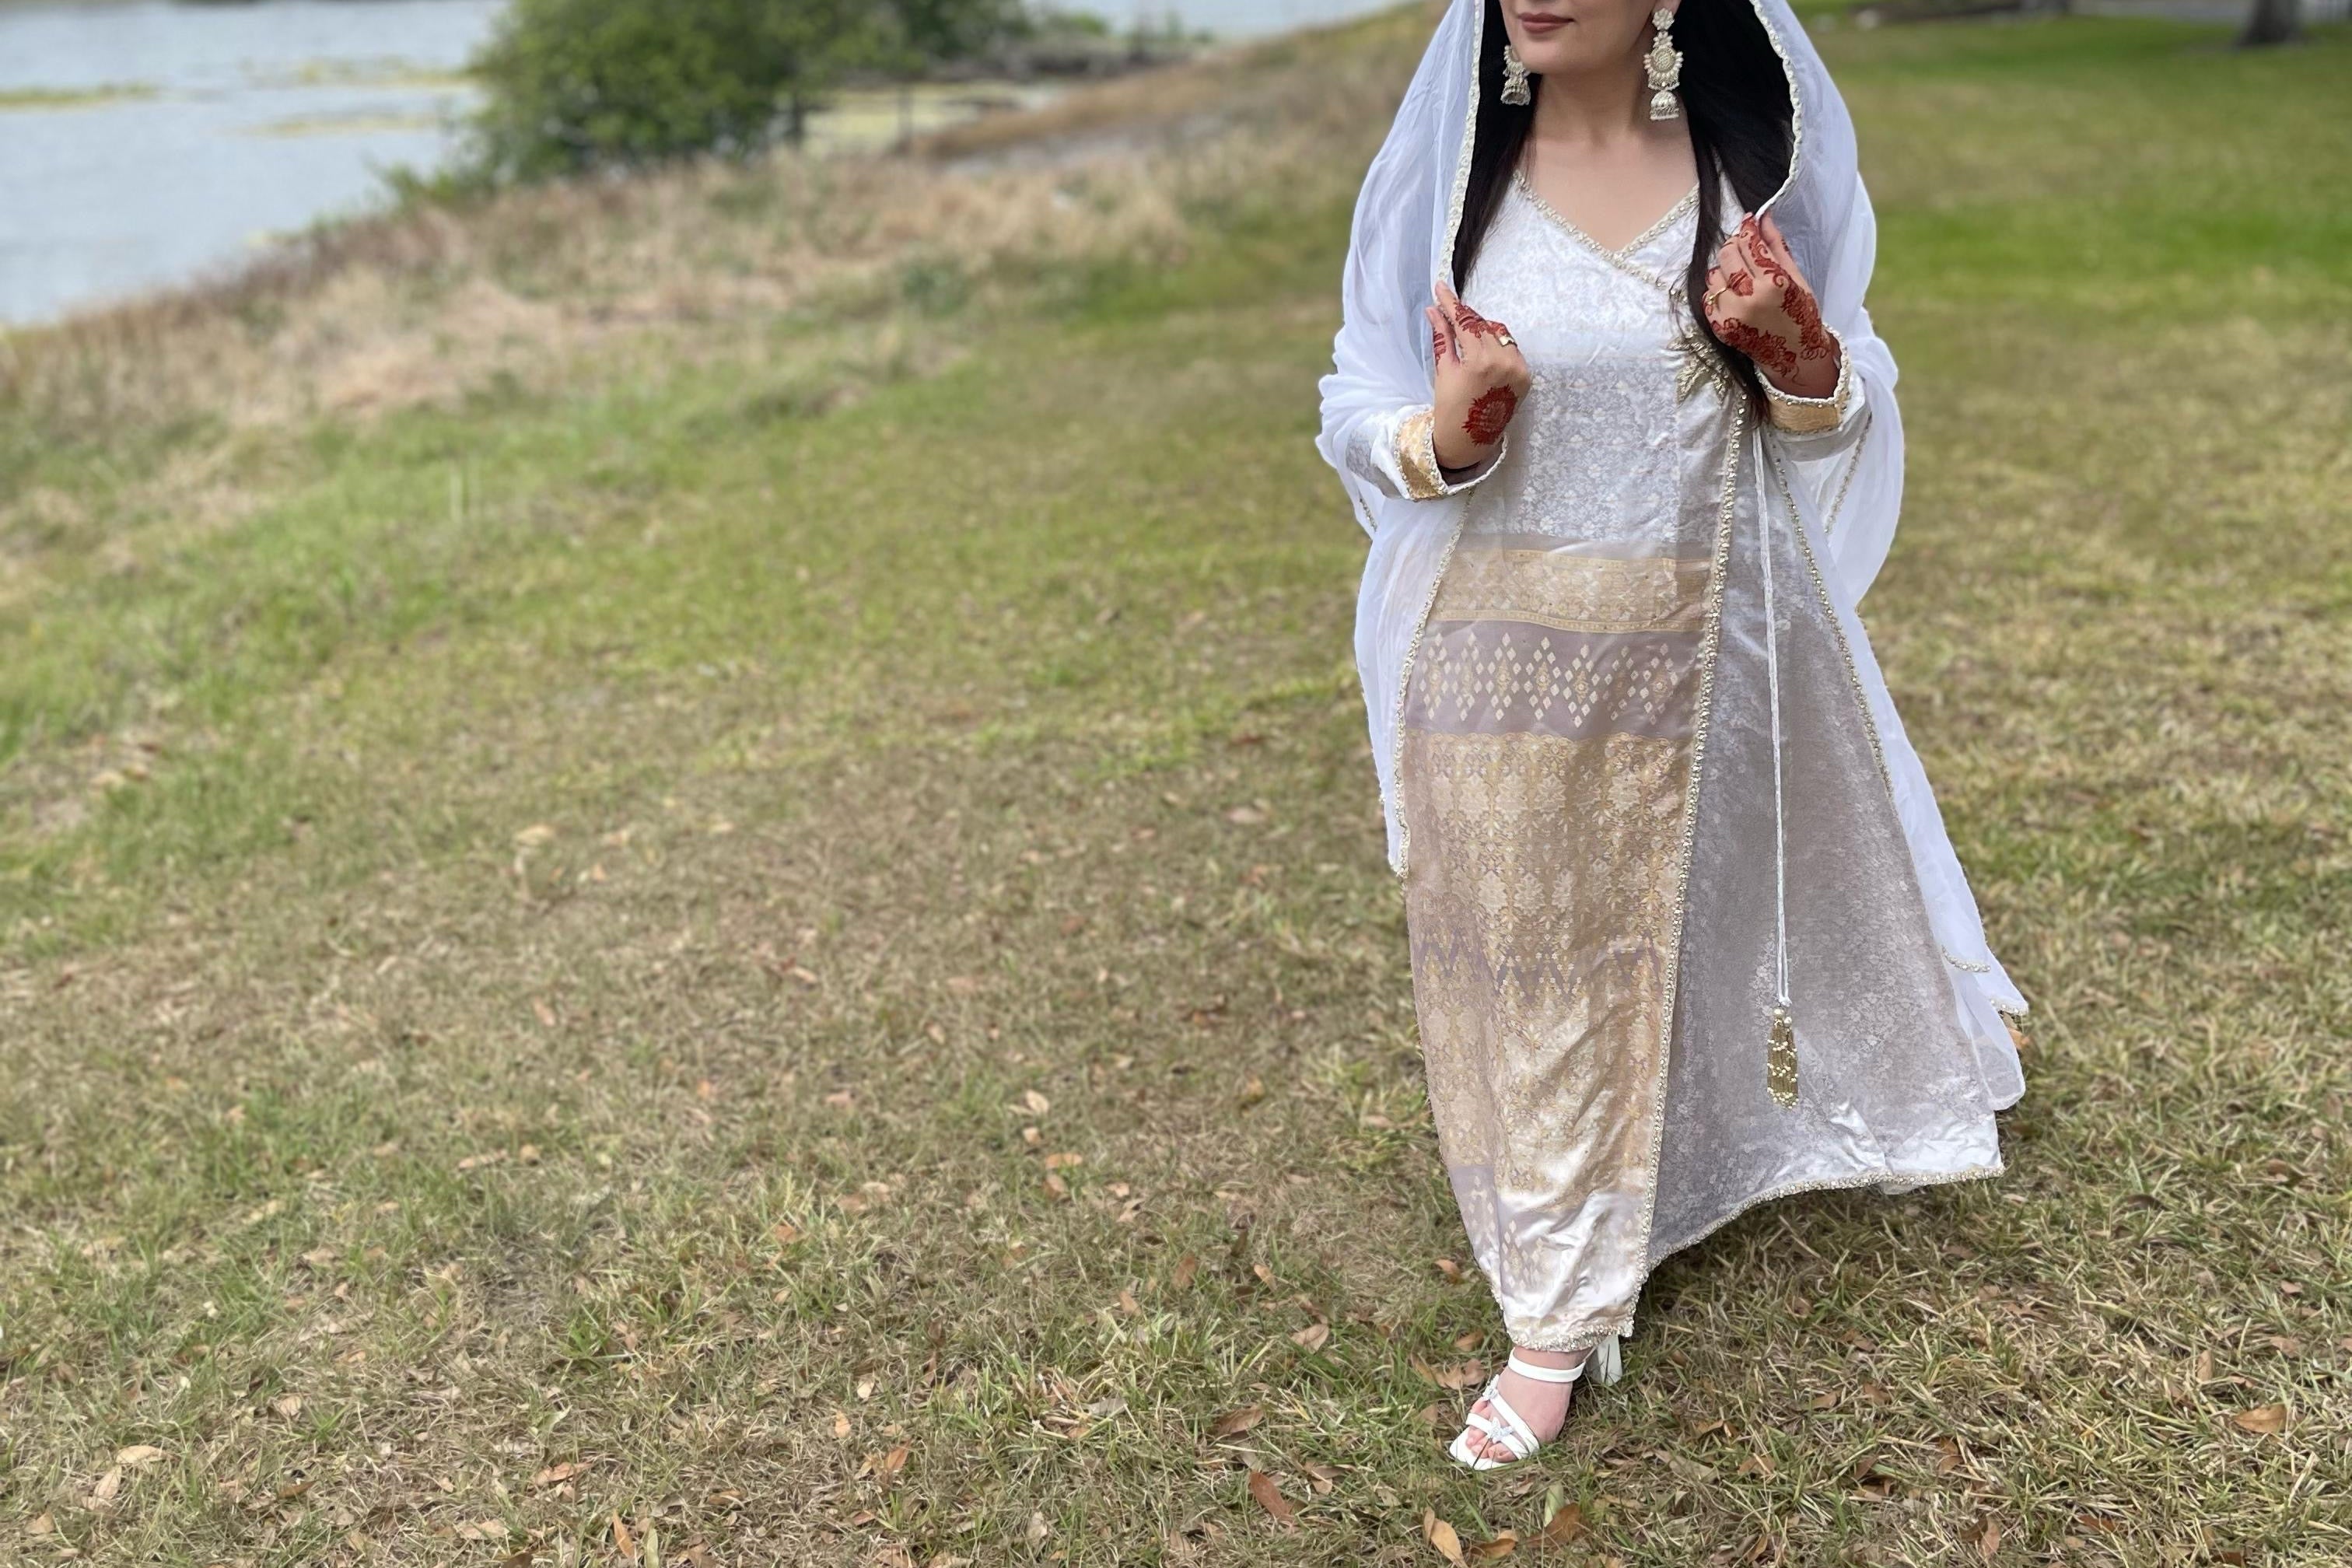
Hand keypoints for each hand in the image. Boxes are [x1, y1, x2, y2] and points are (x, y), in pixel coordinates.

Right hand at [1427, 280, 1530, 471]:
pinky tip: (1483, 347)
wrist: (1469, 440)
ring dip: (1482, 328)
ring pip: (1498, 333)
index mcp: (1480, 361)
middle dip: (1465, 316)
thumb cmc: (1450, 408)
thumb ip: (1442, 336)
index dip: (1451, 303)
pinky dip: (1497, 343)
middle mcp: (1504, 362)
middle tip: (1450, 309)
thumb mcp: (1444, 370)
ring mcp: (1518, 369)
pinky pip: (1511, 348)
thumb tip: (1433, 310)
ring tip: (1466, 331)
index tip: (1441, 288)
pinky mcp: (1526, 376)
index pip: (1465, 322)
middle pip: (1482, 325)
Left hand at [1703, 214, 1840, 399]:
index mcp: (1774, 284)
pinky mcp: (1720, 328)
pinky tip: (1734, 294)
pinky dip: (1718, 291)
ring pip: (1714, 275)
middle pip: (1727, 255)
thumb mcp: (1796, 277)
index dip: (1747, 229)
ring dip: (1724, 269)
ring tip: (1740, 275)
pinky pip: (1708, 298)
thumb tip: (1763, 218)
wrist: (1795, 355)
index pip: (1750, 244)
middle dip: (1734, 245)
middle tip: (1743, 246)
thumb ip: (1776, 246)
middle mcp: (1750, 300)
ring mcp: (1732, 315)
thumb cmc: (1800, 314)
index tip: (1748, 221)